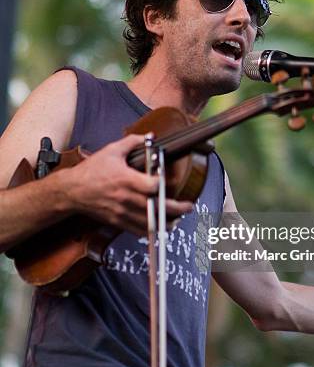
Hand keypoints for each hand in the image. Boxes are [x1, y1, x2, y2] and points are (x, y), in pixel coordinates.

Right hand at [65, 134, 192, 235]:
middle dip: (176, 209)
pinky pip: (138, 230)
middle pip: (156, 208)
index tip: (165, 179)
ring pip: (150, 223)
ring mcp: (122, 212)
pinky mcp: (118, 221)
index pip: (151, 186)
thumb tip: (150, 136)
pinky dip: (151, 230)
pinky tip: (160, 226)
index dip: (162, 184)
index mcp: (125, 179)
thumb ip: (132, 142)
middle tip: (188, 206)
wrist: (72, 191)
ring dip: (167, 222)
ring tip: (178, 218)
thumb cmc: (91, 171)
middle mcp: (126, 198)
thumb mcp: (111, 151)